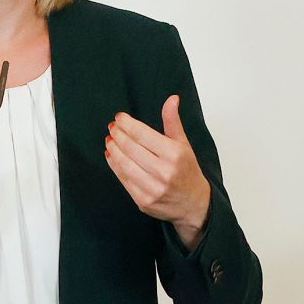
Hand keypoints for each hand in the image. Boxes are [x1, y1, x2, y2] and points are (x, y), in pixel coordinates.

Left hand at [105, 96, 212, 248]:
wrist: (193, 204)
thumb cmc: (187, 172)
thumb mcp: (184, 144)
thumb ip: (173, 122)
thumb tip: (171, 99)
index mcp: (174, 154)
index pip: (143, 134)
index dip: (127, 124)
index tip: (120, 118)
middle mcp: (164, 172)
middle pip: (131, 148)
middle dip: (118, 134)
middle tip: (112, 127)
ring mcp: (152, 188)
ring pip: (124, 164)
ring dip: (113, 149)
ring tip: (110, 139)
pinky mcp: (143, 201)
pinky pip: (123, 179)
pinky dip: (114, 166)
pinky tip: (111, 155)